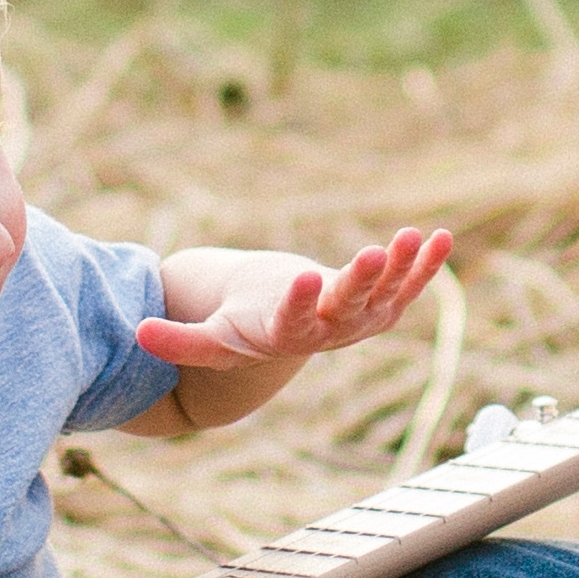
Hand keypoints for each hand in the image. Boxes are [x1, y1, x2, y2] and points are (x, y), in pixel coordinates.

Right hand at [136, 226, 452, 374]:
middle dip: (360, 280)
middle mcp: (329, 330)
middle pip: (347, 306)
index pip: (294, 322)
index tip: (303, 279)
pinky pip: (407, 284)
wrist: (280, 339)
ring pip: (384, 293)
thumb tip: (136, 333)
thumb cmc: (240, 328)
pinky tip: (442, 238)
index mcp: (285, 336)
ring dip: (401, 266)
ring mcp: (359, 318)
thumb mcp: (211, 339)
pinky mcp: (380, 303)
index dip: (299, 302)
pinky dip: (425, 264)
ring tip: (414, 236)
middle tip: (371, 254)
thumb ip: (179, 341)